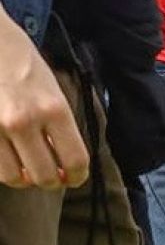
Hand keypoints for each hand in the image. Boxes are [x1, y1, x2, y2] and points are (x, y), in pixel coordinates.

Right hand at [0, 13, 88, 188]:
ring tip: (25, 168)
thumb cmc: (23, 63)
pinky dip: (3, 169)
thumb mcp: (53, 91)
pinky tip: (8, 158)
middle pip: (45, 177)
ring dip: (23, 179)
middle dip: (51, 181)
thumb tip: (64, 162)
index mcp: (54, 110)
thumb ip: (60, 126)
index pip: (75, 161)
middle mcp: (25, 121)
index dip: (77, 177)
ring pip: (14, 178)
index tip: (74, 178)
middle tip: (50, 175)